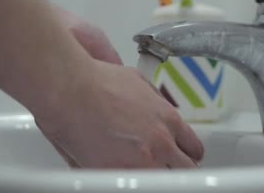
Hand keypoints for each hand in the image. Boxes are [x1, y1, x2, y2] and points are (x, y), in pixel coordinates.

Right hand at [35, 5, 203, 168]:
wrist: (70, 90)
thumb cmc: (95, 82)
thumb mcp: (136, 81)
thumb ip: (153, 102)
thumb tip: (155, 110)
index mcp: (168, 119)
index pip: (193, 147)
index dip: (186, 153)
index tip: (180, 156)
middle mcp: (161, 142)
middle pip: (185, 168)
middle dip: (177, 168)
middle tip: (166, 169)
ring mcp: (142, 162)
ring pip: (165, 181)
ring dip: (156, 176)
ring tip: (143, 173)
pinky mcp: (118, 175)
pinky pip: (136, 186)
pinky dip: (131, 183)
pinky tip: (122, 177)